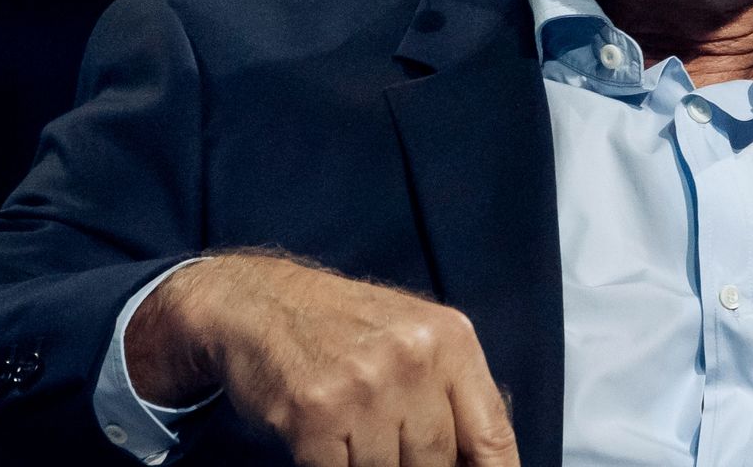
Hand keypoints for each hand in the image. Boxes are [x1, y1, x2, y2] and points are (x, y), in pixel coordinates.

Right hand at [126, 252, 519, 466]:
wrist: (259, 302)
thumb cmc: (343, 326)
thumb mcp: (415, 338)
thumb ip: (452, 395)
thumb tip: (482, 463)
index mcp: (451, 339)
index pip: (494, 438)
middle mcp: (414, 358)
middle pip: (438, 463)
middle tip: (385, 444)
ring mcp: (365, 387)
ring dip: (367, 464)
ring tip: (351, 428)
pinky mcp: (316, 414)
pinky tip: (323, 439)